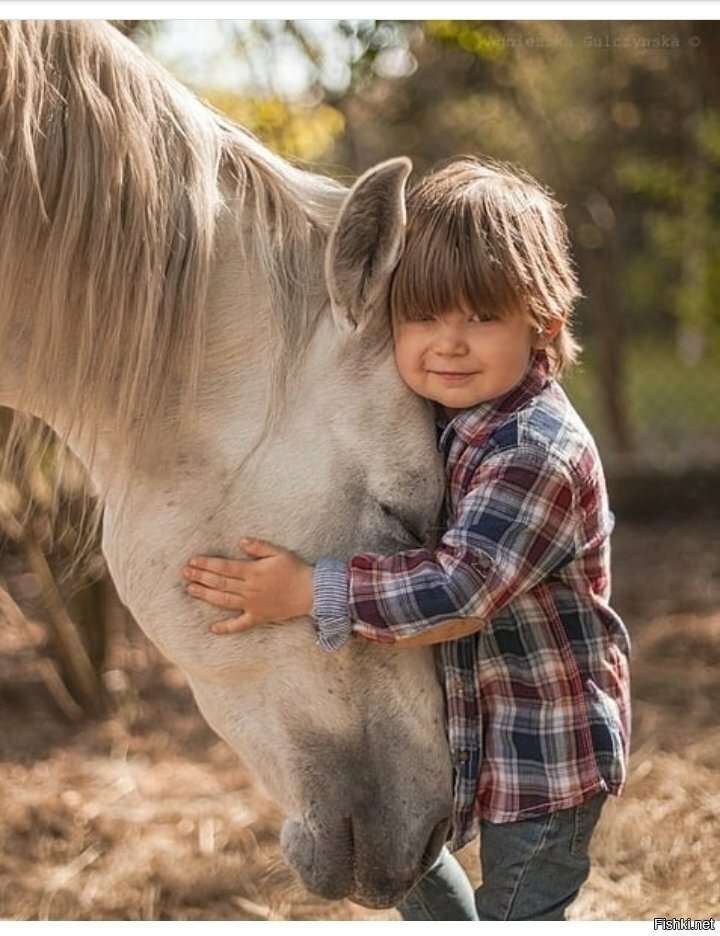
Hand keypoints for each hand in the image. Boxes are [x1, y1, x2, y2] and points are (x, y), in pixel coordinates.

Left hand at [182, 538, 313, 633]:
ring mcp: (252, 605)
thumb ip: (259, 546)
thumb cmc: (295, 570)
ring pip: (224, 600)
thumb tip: (240, 541)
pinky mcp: (258, 617)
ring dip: (206, 595)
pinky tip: (212, 629)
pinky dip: (226, 628)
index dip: (207, 564)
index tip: (193, 561)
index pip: (224, 567)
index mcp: (253, 572)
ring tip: (191, 590)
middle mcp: (249, 589)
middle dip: (201, 577)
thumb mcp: (279, 552)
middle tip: (185, 573)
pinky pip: (240, 625)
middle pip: (220, 583)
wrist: (311, 592)